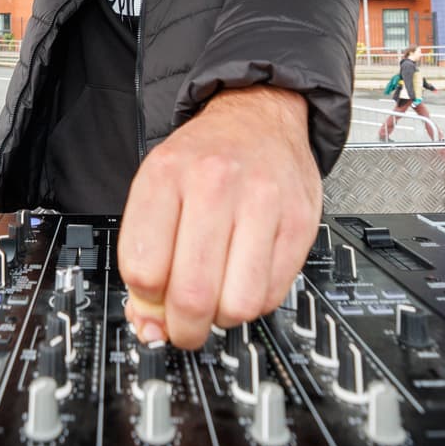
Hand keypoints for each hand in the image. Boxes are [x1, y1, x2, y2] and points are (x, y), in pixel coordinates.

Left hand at [117, 86, 320, 348]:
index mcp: (166, 174)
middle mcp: (214, 184)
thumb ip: (144, 255)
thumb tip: (149, 324)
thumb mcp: (157, 188)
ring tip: (218, 301)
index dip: (145, 302)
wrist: (258, 117)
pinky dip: (255, 303)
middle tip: (183, 326)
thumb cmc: (204, 157)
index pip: (144, 269)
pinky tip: (244, 282)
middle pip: (192, 294)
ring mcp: (263, 202)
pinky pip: (273, 294)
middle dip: (183, 328)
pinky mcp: (299, 221)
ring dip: (223, 319)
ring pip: (238, 303)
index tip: (151, 305)